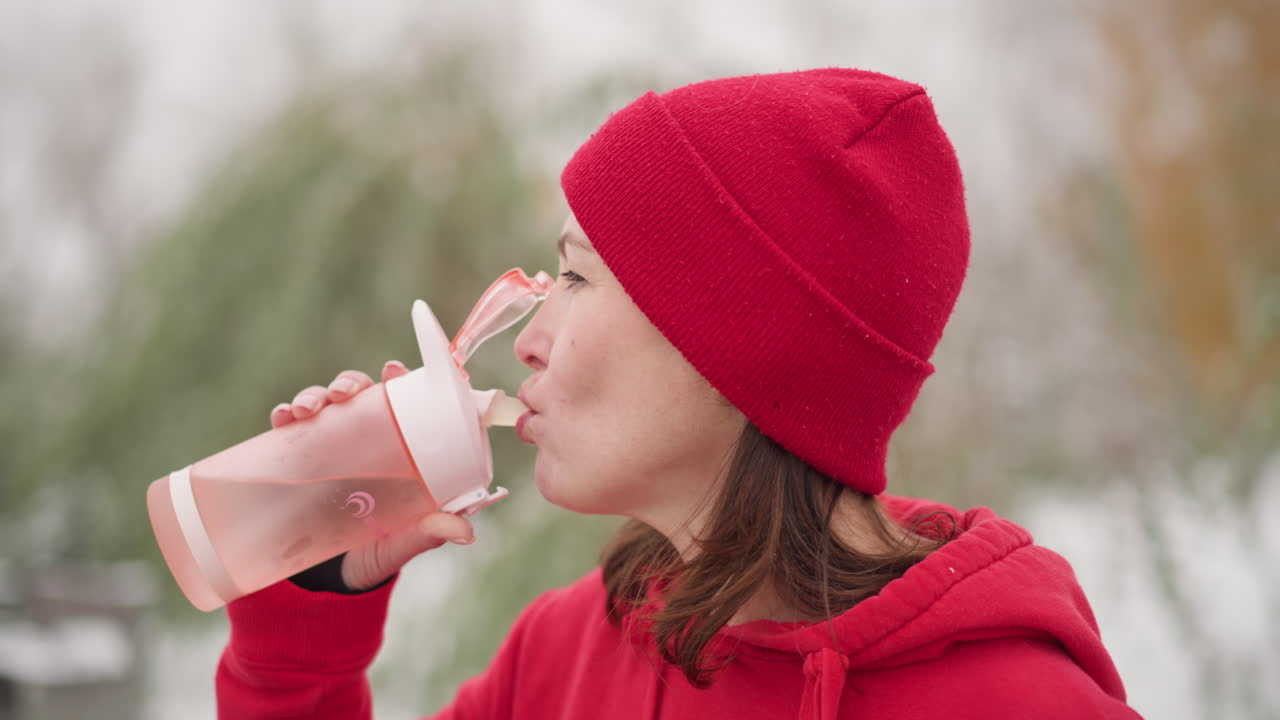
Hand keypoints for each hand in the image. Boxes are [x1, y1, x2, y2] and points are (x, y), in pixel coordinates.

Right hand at [271, 360, 475, 590]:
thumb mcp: (402, 543)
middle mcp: (359, 443)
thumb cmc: (374, 553)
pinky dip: (284, 415)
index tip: (392, 370)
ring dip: (314, 395)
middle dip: (349, 383)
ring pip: (321, 405)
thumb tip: (465, 532)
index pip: (399, 404)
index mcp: (393, 451)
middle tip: (346, 391)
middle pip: (357, 396)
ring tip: (309, 407)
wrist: (324, 583)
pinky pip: (287, 429)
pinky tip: (285, 416)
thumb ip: (428, 534)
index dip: (397, 380)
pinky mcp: (293, 461)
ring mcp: (325, 449)